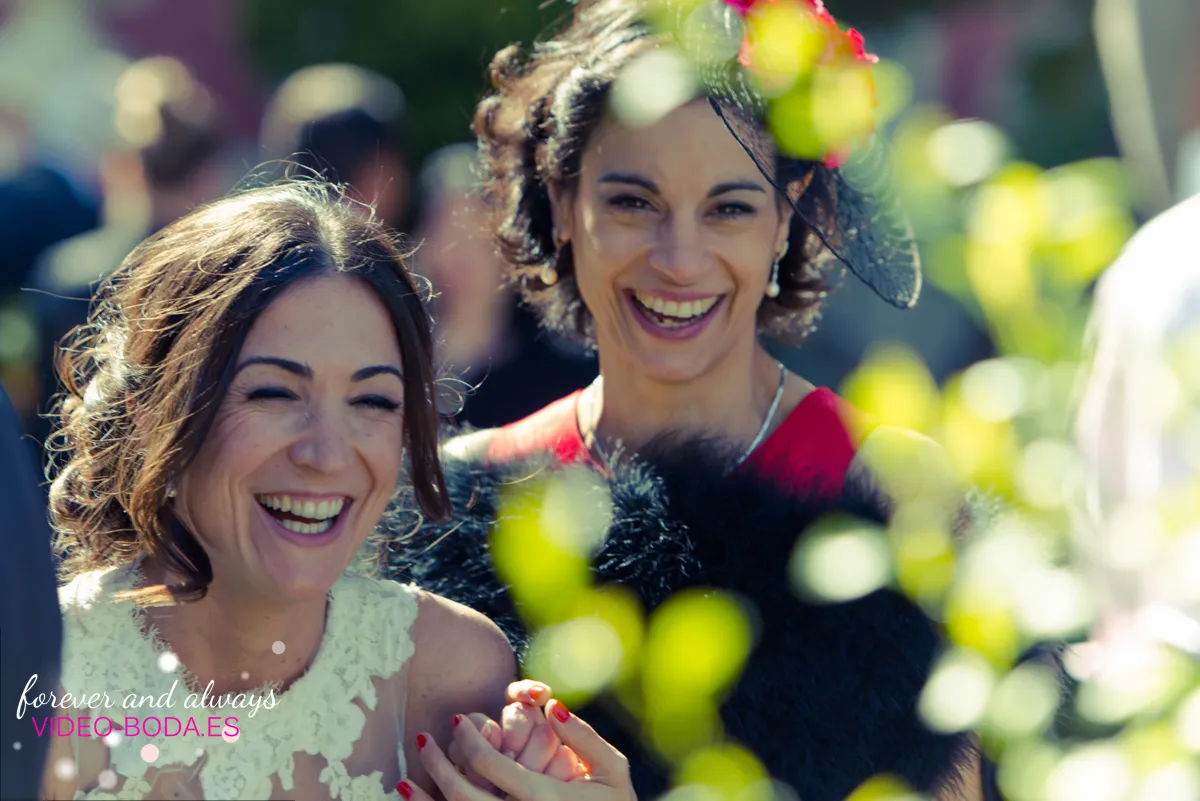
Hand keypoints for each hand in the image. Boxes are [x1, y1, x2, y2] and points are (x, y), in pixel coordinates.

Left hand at [401, 699, 634, 800]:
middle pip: (465, 796)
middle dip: (440, 766)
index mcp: (546, 799)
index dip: (471, 741)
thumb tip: (550, 706)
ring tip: (402, 781)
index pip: (493, 767)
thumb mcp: (612, 769)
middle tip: (425, 740)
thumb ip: (583, 736)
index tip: (460, 720)